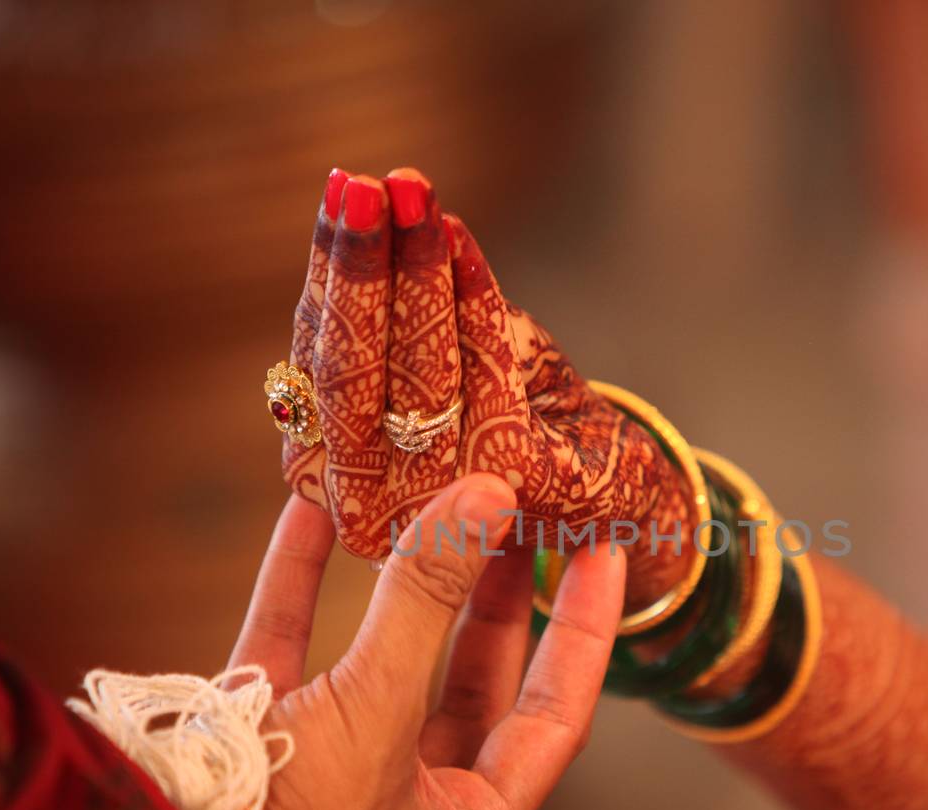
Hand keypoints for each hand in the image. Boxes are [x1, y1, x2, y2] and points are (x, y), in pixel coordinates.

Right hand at [230, 473, 625, 809]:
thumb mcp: (377, 708)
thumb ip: (428, 598)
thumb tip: (486, 500)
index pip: (554, 716)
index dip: (583, 633)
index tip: (603, 554)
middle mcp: (404, 805)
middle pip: (474, 685)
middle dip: (494, 600)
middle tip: (520, 520)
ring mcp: (330, 774)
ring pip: (385, 662)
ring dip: (405, 583)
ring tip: (440, 504)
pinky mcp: (258, 741)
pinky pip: (293, 648)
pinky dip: (301, 583)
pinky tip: (314, 512)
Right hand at [281, 167, 692, 605]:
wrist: (612, 496)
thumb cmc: (512, 419)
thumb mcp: (433, 368)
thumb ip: (383, 321)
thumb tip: (347, 219)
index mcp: (333, 475)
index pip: (315, 362)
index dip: (327, 274)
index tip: (339, 190)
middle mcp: (372, 504)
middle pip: (349, 372)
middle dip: (359, 268)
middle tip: (364, 186)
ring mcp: (440, 502)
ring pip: (414, 371)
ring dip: (415, 271)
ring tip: (413, 192)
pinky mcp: (511, 485)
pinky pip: (484, 375)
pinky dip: (472, 303)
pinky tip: (459, 240)